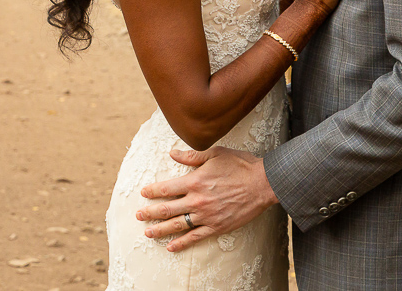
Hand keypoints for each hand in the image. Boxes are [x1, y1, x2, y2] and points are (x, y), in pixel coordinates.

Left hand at [136, 147, 277, 252]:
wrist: (263, 183)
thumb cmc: (239, 165)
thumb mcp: (214, 153)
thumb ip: (191, 156)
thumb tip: (172, 153)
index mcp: (194, 181)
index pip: (166, 188)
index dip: (152, 191)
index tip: (142, 193)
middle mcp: (197, 200)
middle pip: (166, 209)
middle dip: (150, 212)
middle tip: (138, 215)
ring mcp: (206, 216)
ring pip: (177, 225)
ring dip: (160, 230)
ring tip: (148, 233)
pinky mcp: (217, 227)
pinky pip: (195, 237)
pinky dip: (182, 243)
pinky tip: (171, 247)